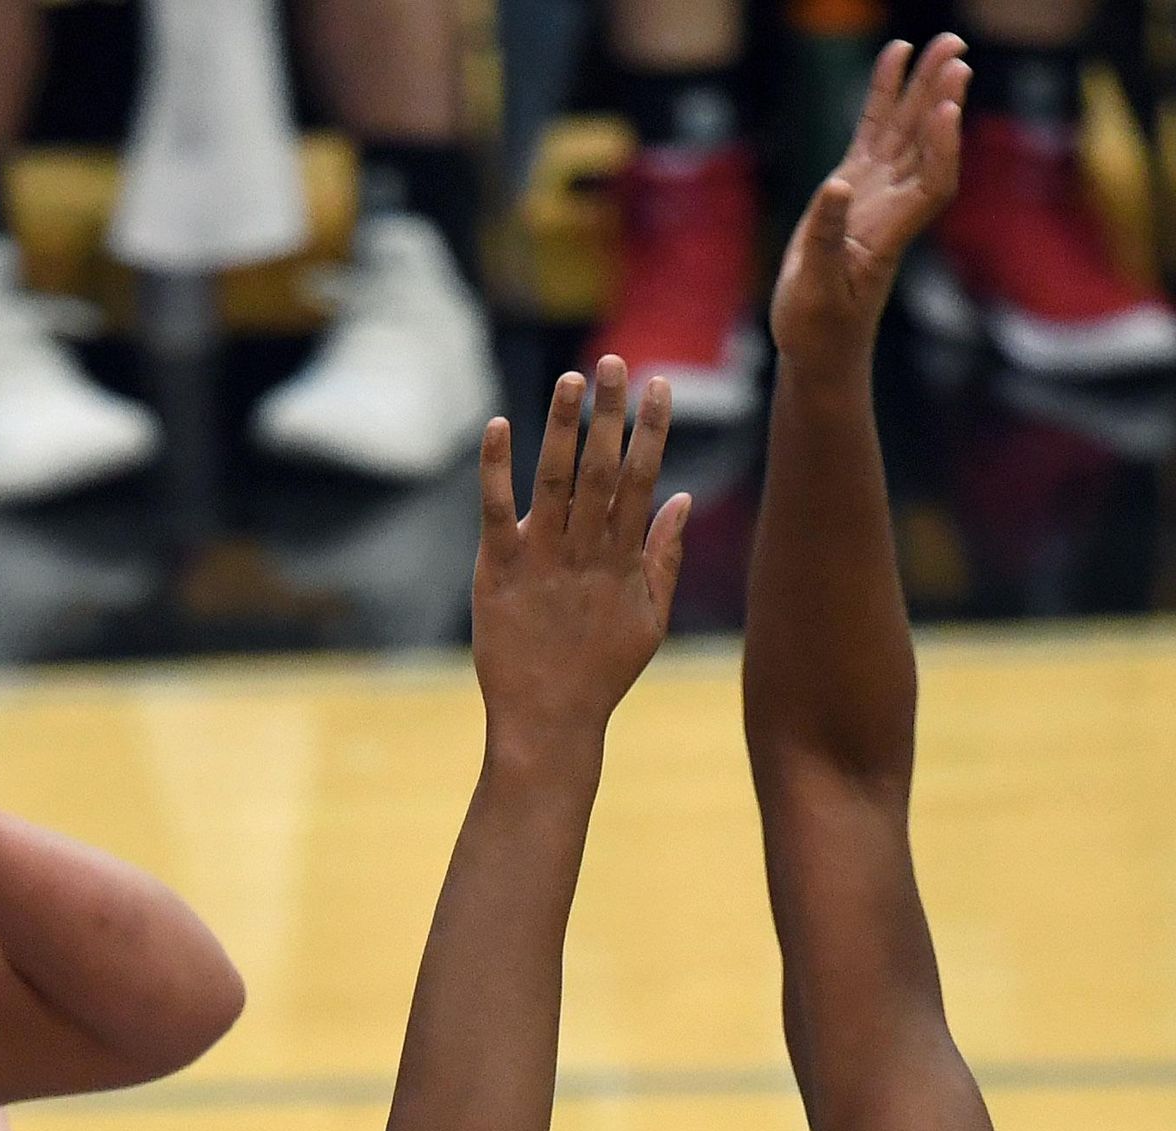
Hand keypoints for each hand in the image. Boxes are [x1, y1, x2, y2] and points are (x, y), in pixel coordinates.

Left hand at [473, 359, 689, 756]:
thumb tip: (680, 496)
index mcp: (622, 561)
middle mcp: (584, 554)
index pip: (641, 481)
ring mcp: (540, 561)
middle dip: (609, 414)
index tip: (659, 385)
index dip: (651, 431)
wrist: (547, 723)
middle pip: (602, 471)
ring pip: (555, 482)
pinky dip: (496, 469)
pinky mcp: (497, 572)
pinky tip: (500, 425)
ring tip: (570, 380)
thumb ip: (664, 557)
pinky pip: (496, 512)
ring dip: (563, 428)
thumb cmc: (599, 673)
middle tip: (612, 362)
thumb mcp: (648, 620)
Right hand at [768, 35, 966, 370]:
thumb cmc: (817, 331)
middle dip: (941, 98)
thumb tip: (836, 185)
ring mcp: (874, 194)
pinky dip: (885, 95)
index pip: (930, 184)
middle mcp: (890, 208)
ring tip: (942, 43)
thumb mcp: (813, 293)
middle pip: (926, 145)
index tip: (947, 108)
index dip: (941, 147)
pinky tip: (895, 56)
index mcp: (886, 235)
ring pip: (907, 131)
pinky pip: (875, 132)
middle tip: (955, 49)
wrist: (820, 349)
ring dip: (924, 87)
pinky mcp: (853, 188)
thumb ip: (824, 241)